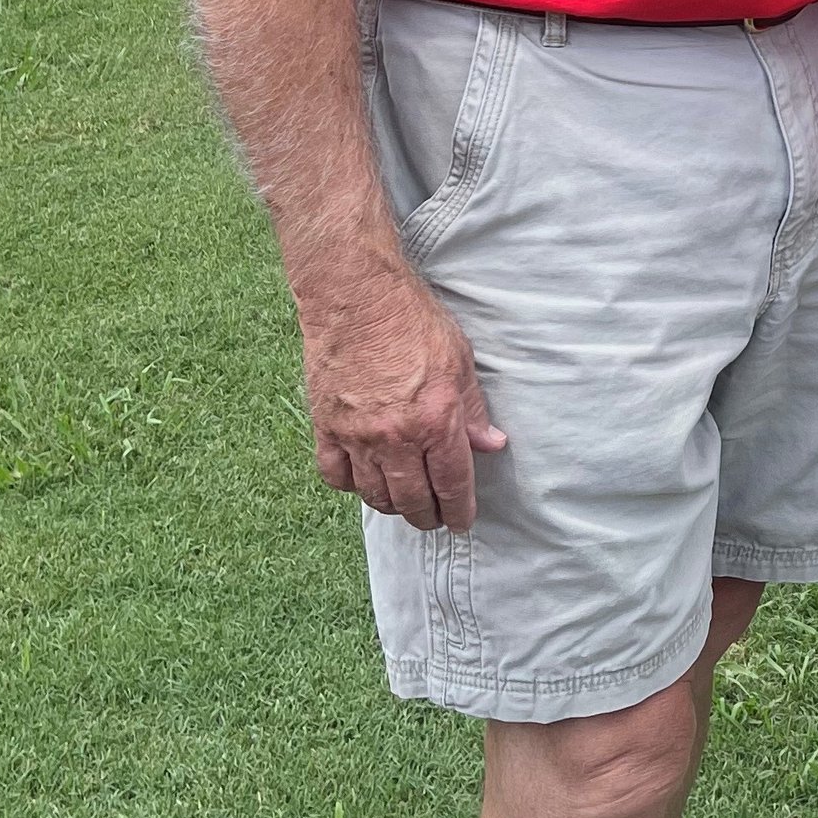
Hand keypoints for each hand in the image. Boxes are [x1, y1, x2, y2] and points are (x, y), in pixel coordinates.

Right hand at [299, 264, 506, 529]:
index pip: (452, 483)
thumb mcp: (459, 359)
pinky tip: (364, 480)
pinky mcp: (326, 426)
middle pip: (412, 499)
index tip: (462, 522)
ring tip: (405, 503)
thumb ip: (473, 409)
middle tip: (434, 518)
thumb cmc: (411, 319)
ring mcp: (356, 434)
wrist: (355, 295)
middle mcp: (396, 436)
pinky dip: (351, 485)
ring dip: (393, 505)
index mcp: (435, 419)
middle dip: (427, 516)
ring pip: (375, 494)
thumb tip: (491, 444)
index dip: (459, 510)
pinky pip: (336, 475)